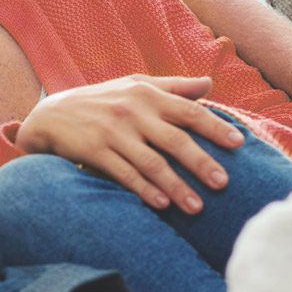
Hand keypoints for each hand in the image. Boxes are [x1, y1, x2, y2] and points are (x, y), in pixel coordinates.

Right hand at [14, 74, 244, 213]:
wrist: (52, 115)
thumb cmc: (103, 100)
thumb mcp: (135, 85)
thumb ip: (174, 86)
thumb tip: (209, 83)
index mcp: (147, 94)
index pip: (189, 111)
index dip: (215, 127)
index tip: (239, 144)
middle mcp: (133, 112)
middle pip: (175, 140)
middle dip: (201, 163)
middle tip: (224, 183)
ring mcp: (113, 133)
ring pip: (151, 163)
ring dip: (176, 187)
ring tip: (197, 207)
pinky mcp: (95, 152)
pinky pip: (125, 175)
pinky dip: (145, 190)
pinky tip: (162, 205)